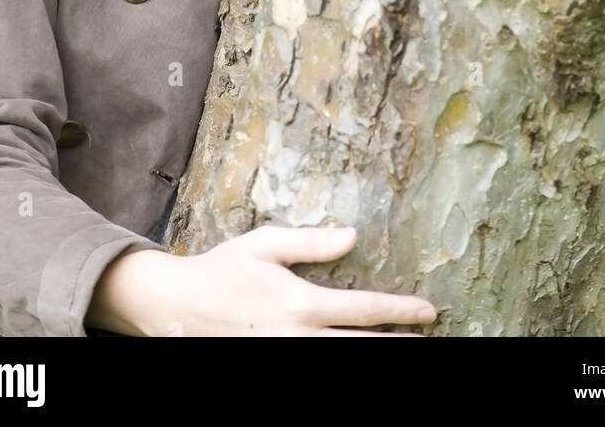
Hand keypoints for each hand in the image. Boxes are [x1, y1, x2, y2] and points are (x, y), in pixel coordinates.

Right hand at [106, 226, 437, 336]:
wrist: (177, 306)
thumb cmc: (223, 268)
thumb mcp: (264, 243)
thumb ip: (310, 242)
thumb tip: (351, 236)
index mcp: (300, 303)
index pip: (363, 309)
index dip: (400, 311)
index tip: (428, 311)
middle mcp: (297, 337)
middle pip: (361, 347)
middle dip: (398, 345)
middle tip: (428, 339)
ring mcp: (285, 356)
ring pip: (341, 363)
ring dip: (373, 355)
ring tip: (402, 351)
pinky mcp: (272, 363)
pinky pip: (315, 367)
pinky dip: (341, 363)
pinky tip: (354, 355)